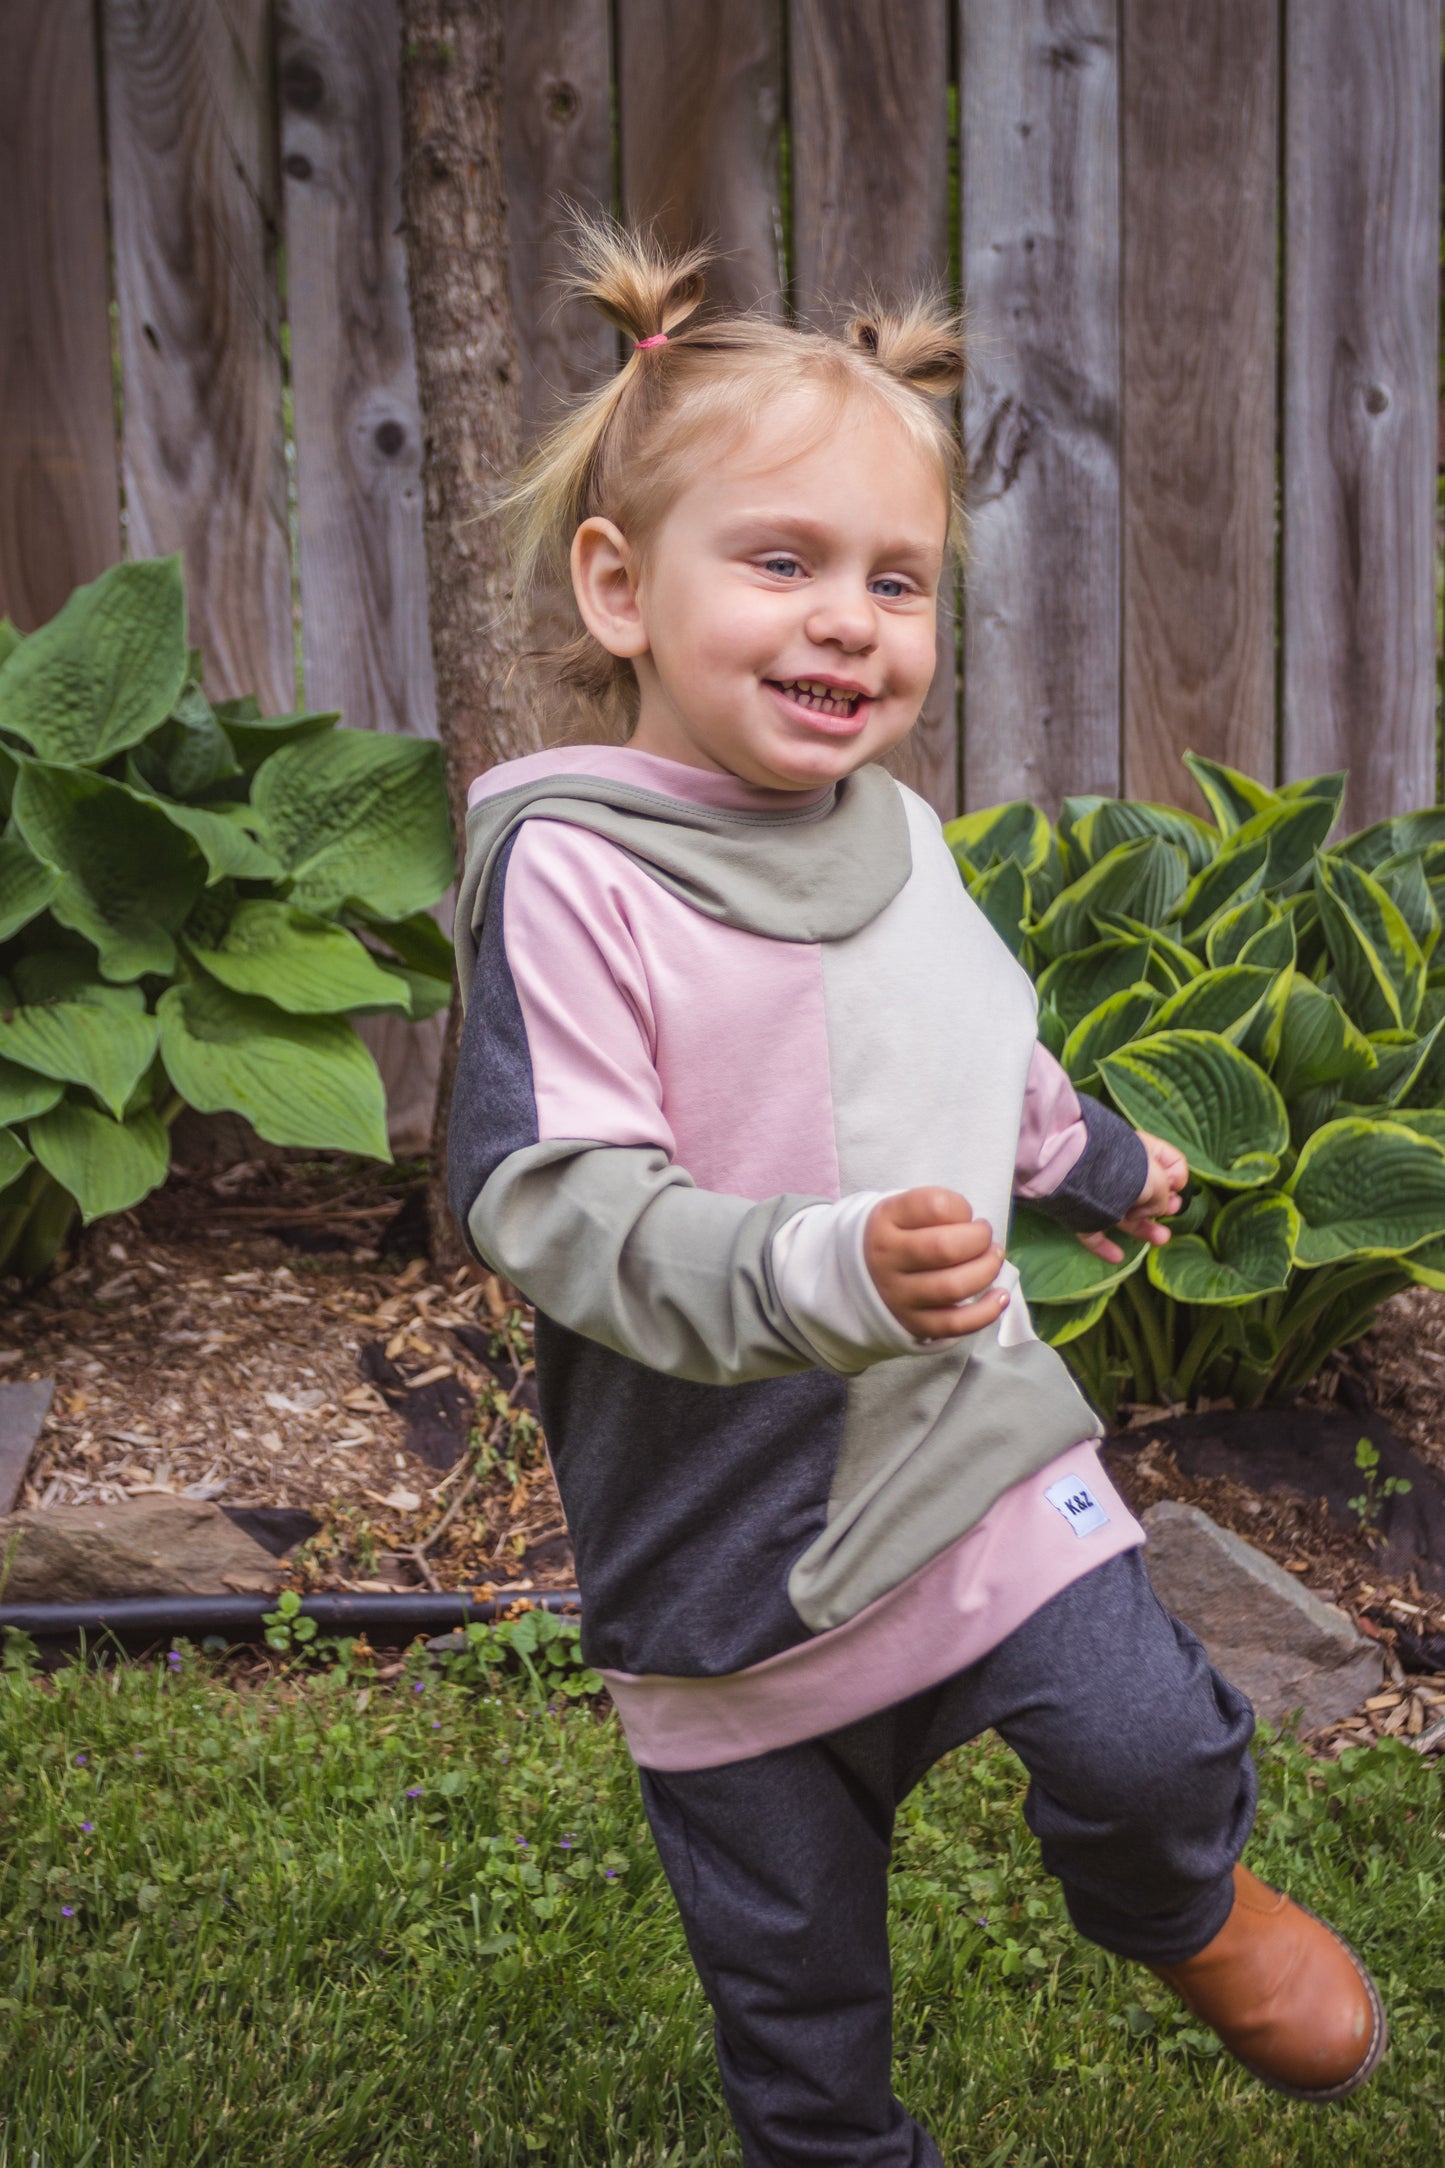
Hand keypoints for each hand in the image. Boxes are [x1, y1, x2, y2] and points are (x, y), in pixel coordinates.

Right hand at [864, 1188, 1008, 1340]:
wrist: (861, 1276)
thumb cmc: (898, 1235)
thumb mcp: (904, 1211)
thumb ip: (939, 1210)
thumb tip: (977, 1231)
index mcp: (885, 1221)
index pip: (934, 1206)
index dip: (962, 1208)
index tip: (965, 1215)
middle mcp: (887, 1258)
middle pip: (945, 1248)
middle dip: (980, 1239)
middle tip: (985, 1237)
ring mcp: (899, 1295)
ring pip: (953, 1287)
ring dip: (987, 1270)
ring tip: (993, 1259)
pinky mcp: (915, 1324)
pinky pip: (955, 1324)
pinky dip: (986, 1312)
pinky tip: (1000, 1296)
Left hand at [1078, 1130, 1188, 1264]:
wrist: (1075, 1171)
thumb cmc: (1123, 1170)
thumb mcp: (1156, 1179)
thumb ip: (1164, 1195)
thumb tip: (1156, 1208)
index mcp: (1141, 1153)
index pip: (1169, 1162)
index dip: (1177, 1178)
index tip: (1174, 1189)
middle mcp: (1120, 1171)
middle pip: (1146, 1191)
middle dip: (1162, 1205)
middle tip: (1170, 1210)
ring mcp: (1098, 1193)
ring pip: (1123, 1213)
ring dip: (1143, 1229)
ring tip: (1162, 1239)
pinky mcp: (1080, 1212)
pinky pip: (1093, 1232)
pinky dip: (1104, 1246)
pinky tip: (1116, 1257)